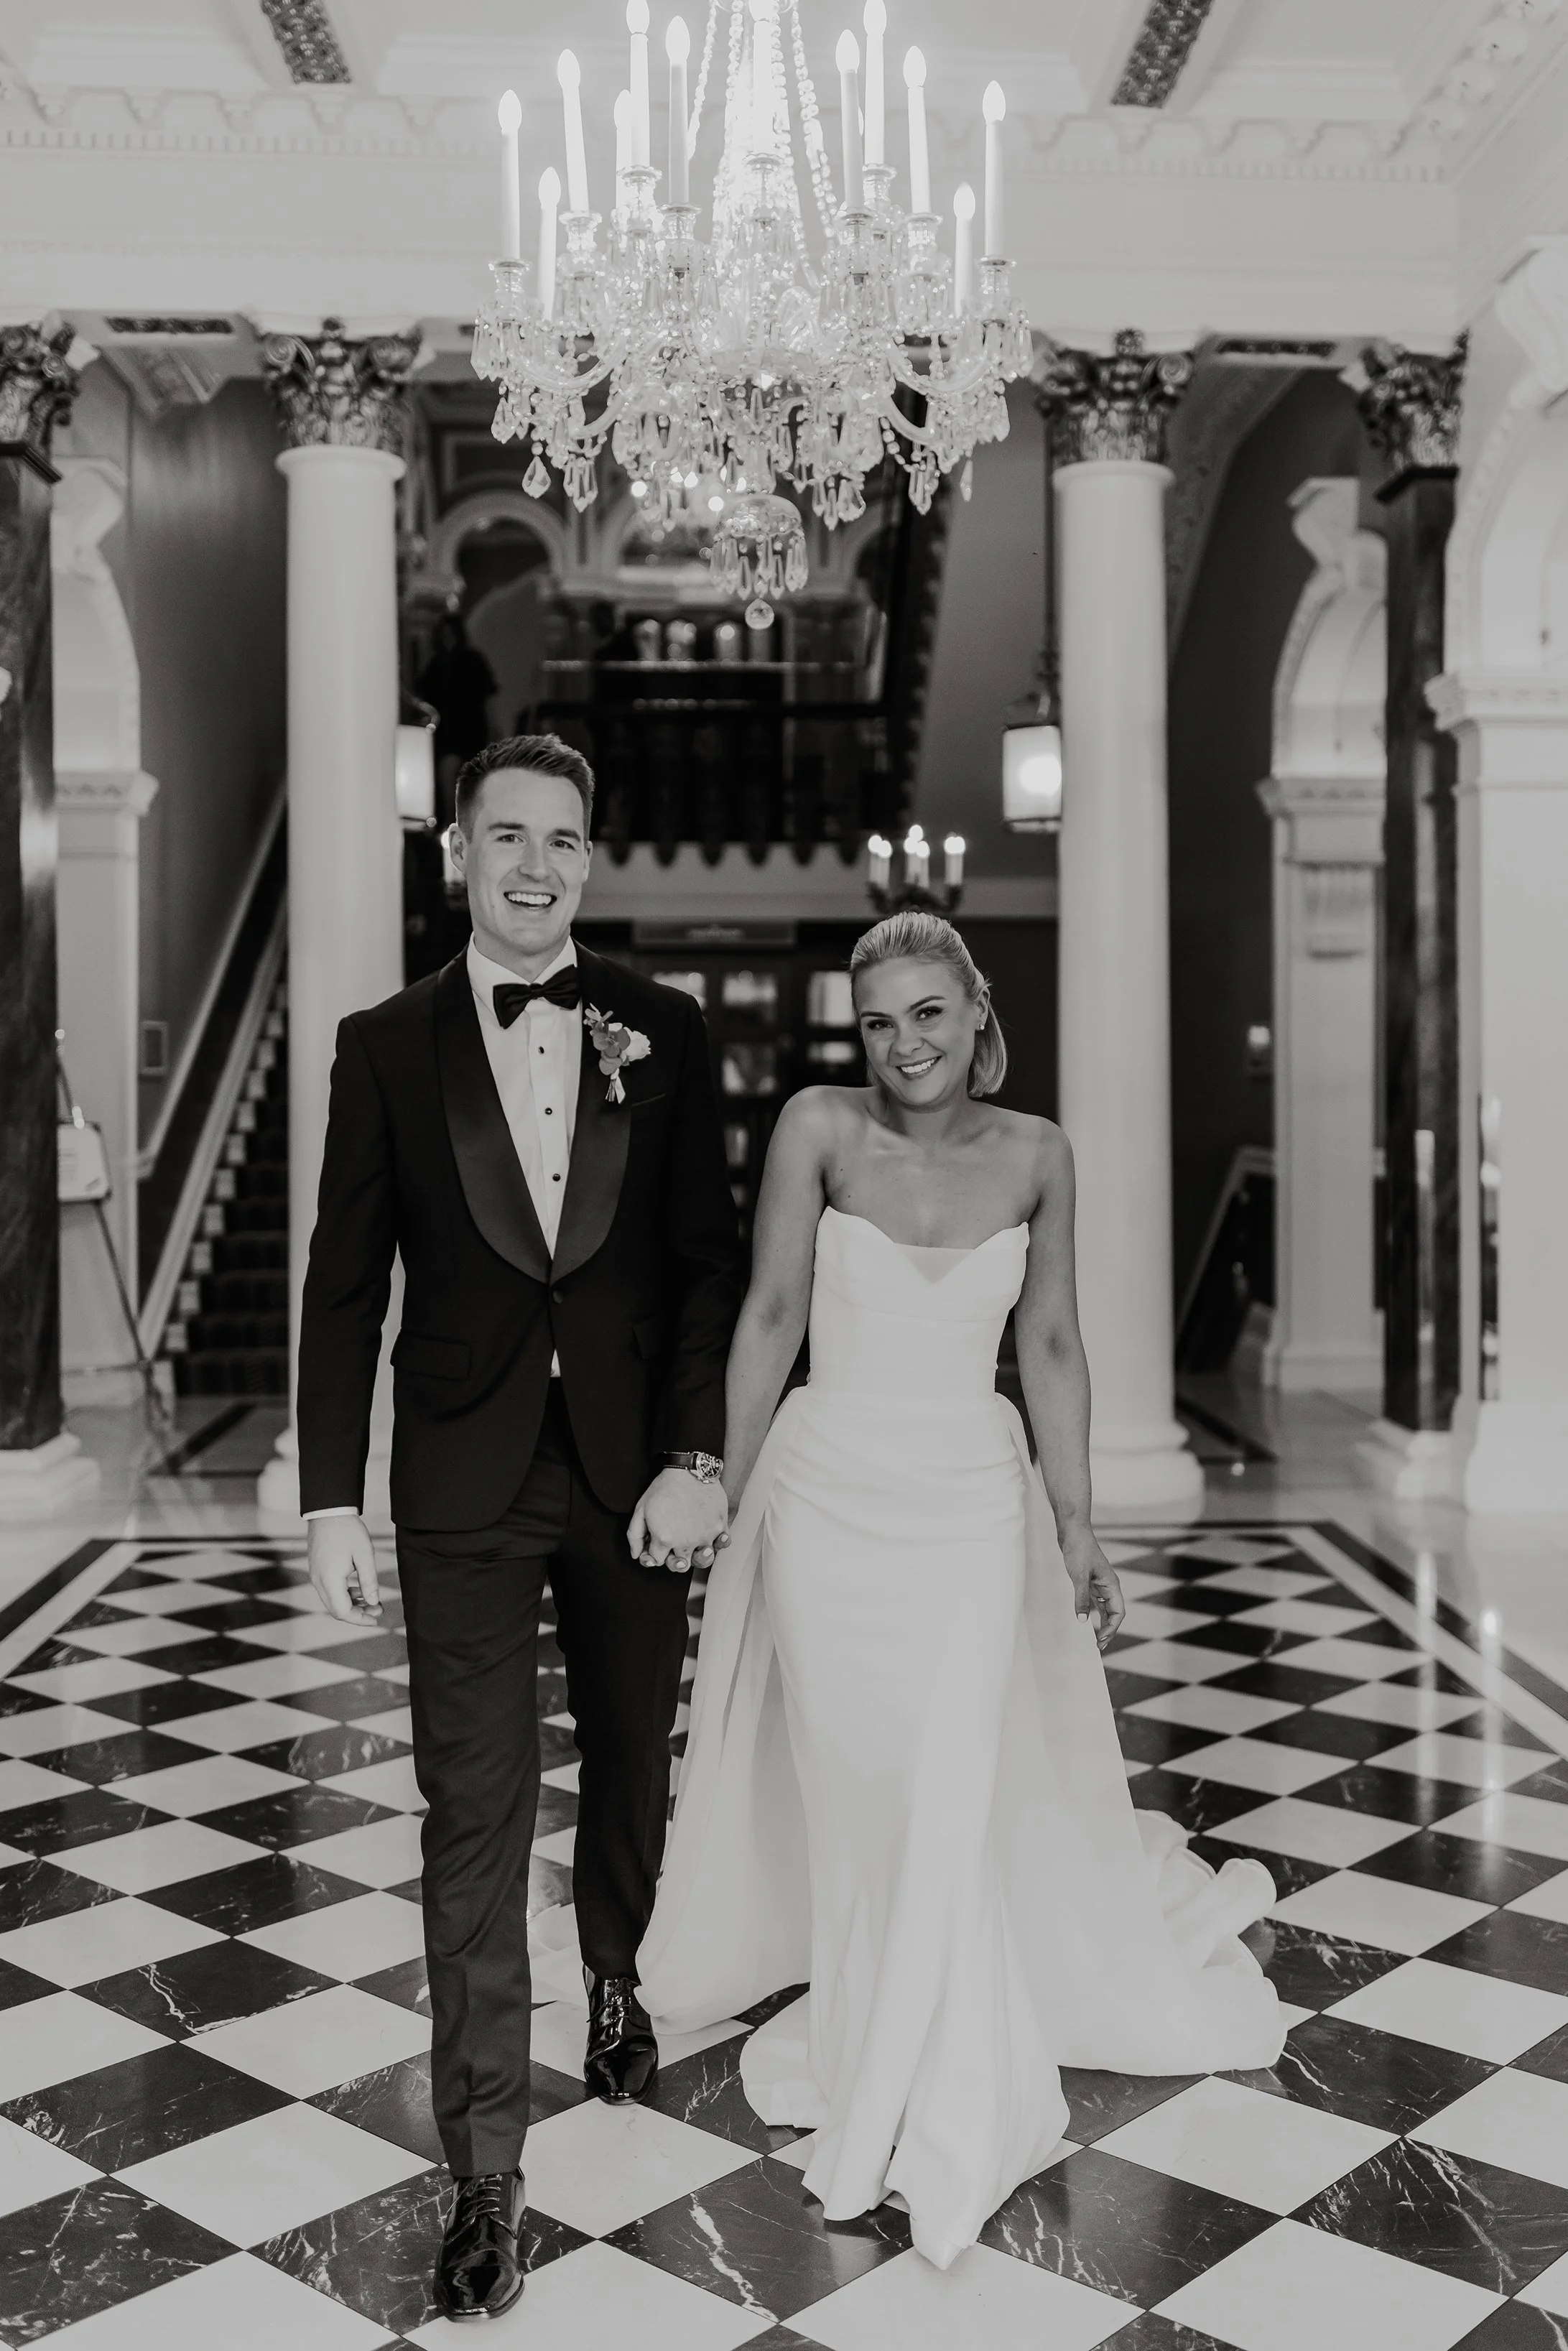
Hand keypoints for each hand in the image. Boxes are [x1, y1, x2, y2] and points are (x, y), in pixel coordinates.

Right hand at [307, 1515, 382, 1624]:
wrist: (328, 1510)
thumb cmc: (347, 1530)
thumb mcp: (364, 1555)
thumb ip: (369, 1581)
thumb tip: (374, 1602)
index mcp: (330, 1580)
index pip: (342, 1612)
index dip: (360, 1619)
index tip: (376, 1618)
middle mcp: (318, 1581)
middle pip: (336, 1609)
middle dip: (358, 1613)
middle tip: (378, 1609)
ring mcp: (315, 1575)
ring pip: (332, 1600)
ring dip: (352, 1604)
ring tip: (372, 1600)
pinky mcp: (316, 1569)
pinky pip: (329, 1589)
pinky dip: (344, 1594)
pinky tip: (359, 1590)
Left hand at [628, 1466, 728, 1574]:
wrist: (689, 1468)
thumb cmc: (664, 1487)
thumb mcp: (641, 1509)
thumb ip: (635, 1535)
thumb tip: (637, 1555)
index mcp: (664, 1539)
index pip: (657, 1561)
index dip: (653, 1554)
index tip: (656, 1544)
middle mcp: (685, 1541)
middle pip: (679, 1566)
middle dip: (673, 1559)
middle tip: (673, 1545)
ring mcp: (705, 1535)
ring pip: (703, 1560)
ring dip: (697, 1557)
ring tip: (694, 1547)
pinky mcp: (720, 1526)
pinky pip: (723, 1544)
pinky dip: (719, 1543)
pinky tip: (712, 1537)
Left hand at [1062, 1530, 1123, 1652]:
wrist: (1073, 1532)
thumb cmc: (1079, 1550)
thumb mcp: (1079, 1576)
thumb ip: (1081, 1598)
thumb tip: (1082, 1620)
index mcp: (1112, 1585)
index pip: (1118, 1613)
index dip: (1111, 1629)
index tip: (1100, 1640)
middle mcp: (1109, 1586)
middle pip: (1114, 1613)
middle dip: (1108, 1630)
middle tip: (1098, 1646)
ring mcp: (1100, 1584)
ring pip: (1105, 1609)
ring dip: (1102, 1623)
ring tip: (1096, 1638)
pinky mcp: (1090, 1581)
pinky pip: (1096, 1601)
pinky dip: (1094, 1612)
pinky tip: (1088, 1620)